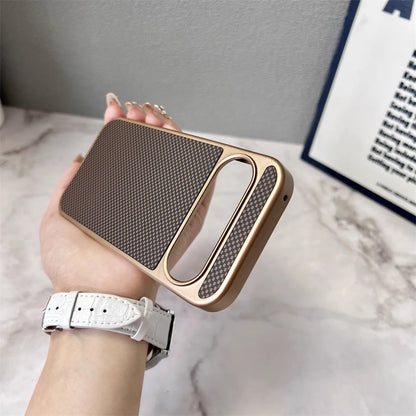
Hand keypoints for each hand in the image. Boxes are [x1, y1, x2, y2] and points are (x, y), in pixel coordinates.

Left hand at [40, 94, 213, 299]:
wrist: (95, 293)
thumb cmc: (73, 263)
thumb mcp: (56, 216)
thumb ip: (68, 186)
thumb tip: (80, 158)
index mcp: (113, 198)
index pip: (123, 157)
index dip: (121, 131)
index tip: (117, 112)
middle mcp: (139, 202)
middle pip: (151, 158)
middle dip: (147, 129)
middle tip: (143, 112)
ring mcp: (161, 211)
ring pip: (173, 168)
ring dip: (169, 139)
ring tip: (160, 119)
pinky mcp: (180, 223)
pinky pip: (194, 190)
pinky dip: (193, 164)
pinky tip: (183, 142)